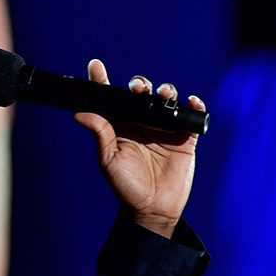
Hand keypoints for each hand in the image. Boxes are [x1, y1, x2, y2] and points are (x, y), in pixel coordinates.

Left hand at [73, 59, 206, 237]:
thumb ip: (100, 134)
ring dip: (166, 91)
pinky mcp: (185, 137)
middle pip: (141, 93)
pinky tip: (190, 102)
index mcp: (119, 125)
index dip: (102, 80)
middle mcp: (141, 121)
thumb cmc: (126, 186)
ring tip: (164, 96)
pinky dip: (194, 105)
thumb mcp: (109, 160)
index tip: (95, 65)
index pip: (110, 98)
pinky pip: (192, 115)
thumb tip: (81, 113)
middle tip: (137, 88)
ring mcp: (164, 127)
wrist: (153, 209)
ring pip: (166, 99)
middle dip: (139, 84)